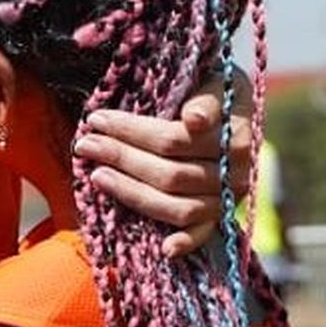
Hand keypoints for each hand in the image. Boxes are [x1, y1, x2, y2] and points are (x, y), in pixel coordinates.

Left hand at [74, 71, 254, 257]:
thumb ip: (204, 98)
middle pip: (169, 174)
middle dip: (121, 157)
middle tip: (86, 143)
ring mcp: (230, 196)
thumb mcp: (214, 78)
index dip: (131, 131)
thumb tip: (193, 120)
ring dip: (133, 193)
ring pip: (178, 206)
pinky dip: (186, 242)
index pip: (173, 138)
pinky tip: (163, 249)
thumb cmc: (215, 87)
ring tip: (97, 174)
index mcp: (235, 132)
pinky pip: (204, 233)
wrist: (239, 106)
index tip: (96, 119)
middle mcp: (236, 170)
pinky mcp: (224, 214)